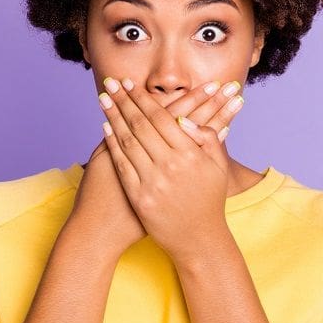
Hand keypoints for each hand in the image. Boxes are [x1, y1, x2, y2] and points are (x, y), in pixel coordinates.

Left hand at [98, 76, 245, 264]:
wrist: (198, 240)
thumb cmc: (209, 201)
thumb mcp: (218, 167)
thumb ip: (207, 139)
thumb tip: (186, 118)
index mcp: (190, 155)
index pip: (161, 117)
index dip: (143, 98)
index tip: (130, 83)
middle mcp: (170, 166)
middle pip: (140, 125)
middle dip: (123, 100)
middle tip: (111, 82)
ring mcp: (152, 183)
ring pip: (127, 141)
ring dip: (113, 117)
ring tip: (103, 99)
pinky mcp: (139, 197)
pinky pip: (122, 165)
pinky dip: (112, 144)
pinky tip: (105, 128)